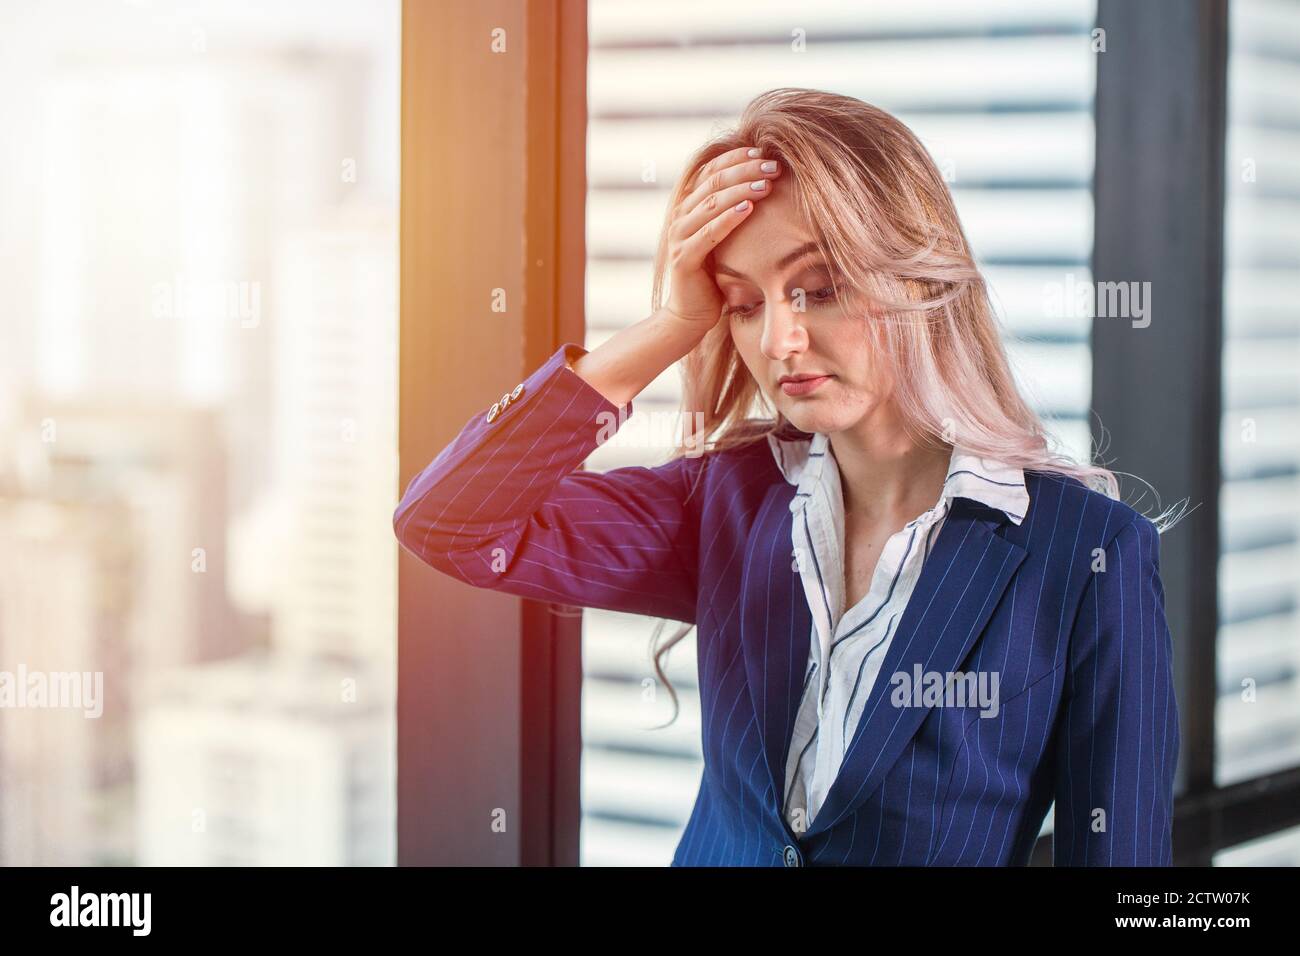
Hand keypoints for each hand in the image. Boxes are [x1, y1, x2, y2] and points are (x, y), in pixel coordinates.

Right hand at [663, 146, 781, 327]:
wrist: (690, 313)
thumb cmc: (714, 274)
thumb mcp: (724, 237)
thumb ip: (733, 213)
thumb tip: (767, 185)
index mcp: (690, 206)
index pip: (712, 171)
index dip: (736, 158)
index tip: (764, 152)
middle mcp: (681, 216)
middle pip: (714, 182)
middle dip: (746, 170)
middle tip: (774, 166)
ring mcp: (679, 236)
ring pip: (711, 203)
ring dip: (742, 189)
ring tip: (768, 183)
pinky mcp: (683, 258)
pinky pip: (708, 233)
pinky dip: (729, 218)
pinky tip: (749, 208)